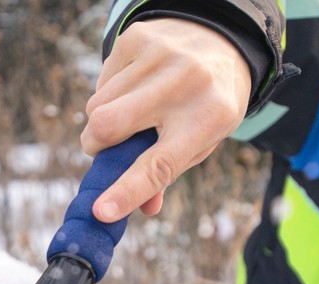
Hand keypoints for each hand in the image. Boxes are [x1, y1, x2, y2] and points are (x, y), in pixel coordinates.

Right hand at [81, 18, 251, 220]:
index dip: (127, 191)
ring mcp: (160, 56)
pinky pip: (101, 81)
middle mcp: (185, 83)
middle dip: (95, 144)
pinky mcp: (137, 37)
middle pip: (109, 125)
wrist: (222, 38)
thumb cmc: (208, 102)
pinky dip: (109, 92)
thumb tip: (143, 208)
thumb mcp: (203, 139)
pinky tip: (134, 85)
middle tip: (101, 148)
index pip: (159, 165)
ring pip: (97, 105)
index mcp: (208, 118)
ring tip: (131, 109)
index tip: (100, 211)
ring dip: (102, 118)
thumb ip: (170, 172)